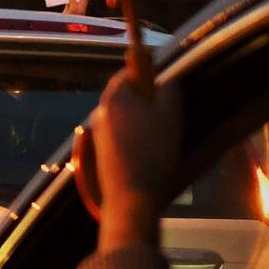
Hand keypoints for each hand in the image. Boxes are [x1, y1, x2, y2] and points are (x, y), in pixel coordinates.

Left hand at [87, 69, 180, 250]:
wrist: (132, 196)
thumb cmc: (153, 151)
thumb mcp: (170, 115)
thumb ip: (168, 90)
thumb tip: (165, 80)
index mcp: (114, 98)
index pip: (128, 72)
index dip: (147, 72)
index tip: (163, 81)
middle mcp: (100, 111)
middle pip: (124, 94)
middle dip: (145, 97)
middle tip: (167, 109)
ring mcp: (97, 132)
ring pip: (122, 114)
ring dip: (140, 116)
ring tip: (161, 132)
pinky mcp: (100, 150)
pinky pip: (119, 132)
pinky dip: (133, 132)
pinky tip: (148, 148)